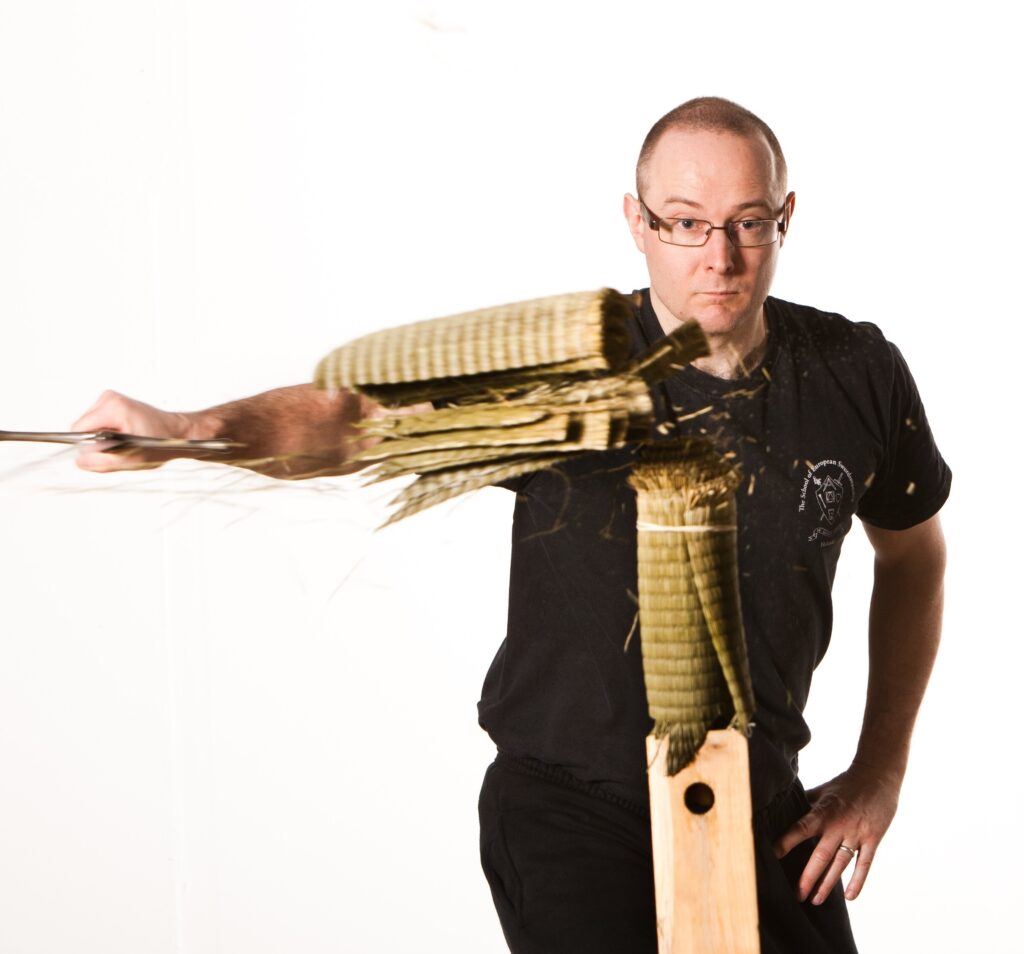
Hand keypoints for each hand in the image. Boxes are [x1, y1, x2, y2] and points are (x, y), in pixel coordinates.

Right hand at [72, 390, 193, 471]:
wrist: (178, 431)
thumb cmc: (161, 442)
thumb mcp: (132, 458)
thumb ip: (103, 461)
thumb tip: (80, 461)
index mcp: (113, 408)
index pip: (79, 429)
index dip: (88, 445)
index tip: (108, 451)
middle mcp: (109, 398)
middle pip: (83, 427)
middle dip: (97, 442)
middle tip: (122, 447)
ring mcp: (110, 399)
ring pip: (89, 426)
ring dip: (102, 438)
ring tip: (125, 440)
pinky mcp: (112, 403)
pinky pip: (97, 423)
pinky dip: (107, 433)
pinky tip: (125, 435)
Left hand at [773, 764, 900, 904]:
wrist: (877, 775)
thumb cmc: (845, 783)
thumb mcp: (821, 790)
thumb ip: (804, 803)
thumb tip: (781, 808)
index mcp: (822, 812)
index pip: (800, 829)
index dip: (786, 842)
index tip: (773, 856)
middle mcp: (838, 825)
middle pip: (820, 855)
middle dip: (807, 877)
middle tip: (797, 895)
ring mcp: (857, 833)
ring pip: (840, 864)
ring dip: (828, 884)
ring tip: (815, 900)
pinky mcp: (873, 838)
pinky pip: (864, 864)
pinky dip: (858, 881)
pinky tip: (850, 897)